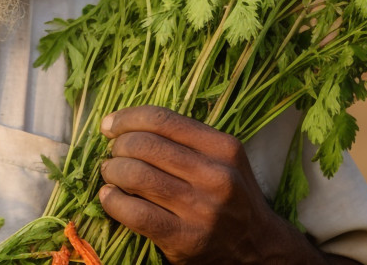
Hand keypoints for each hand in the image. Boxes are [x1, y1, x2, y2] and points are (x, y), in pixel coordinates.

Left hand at [98, 106, 346, 264]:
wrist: (257, 248)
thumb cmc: (230, 196)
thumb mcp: (222, 159)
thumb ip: (184, 139)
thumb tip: (123, 125)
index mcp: (224, 148)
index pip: (162, 119)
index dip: (127, 118)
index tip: (109, 125)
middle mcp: (216, 176)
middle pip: (145, 145)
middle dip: (118, 146)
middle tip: (113, 154)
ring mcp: (202, 210)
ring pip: (136, 175)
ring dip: (112, 171)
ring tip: (111, 174)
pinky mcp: (185, 239)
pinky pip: (135, 213)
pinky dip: (112, 201)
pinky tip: (109, 197)